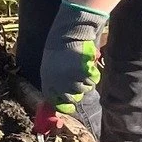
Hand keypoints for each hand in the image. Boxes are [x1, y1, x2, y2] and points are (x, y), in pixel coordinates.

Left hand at [38, 0, 107, 114]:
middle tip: (79, 80)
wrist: (67, 35)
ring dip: (86, 81)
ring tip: (82, 68)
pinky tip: (88, 65)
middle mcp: (58, 83)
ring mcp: (71, 79)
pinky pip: (92, 80)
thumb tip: (60, 101)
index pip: (55, 101)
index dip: (64, 105)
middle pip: (73, 98)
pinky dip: (93, 74)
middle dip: (78, 91)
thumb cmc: (59, 50)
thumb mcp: (50, 68)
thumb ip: (55, 83)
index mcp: (48, 82)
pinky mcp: (83, 73)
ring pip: (85, 89)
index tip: (70, 107)